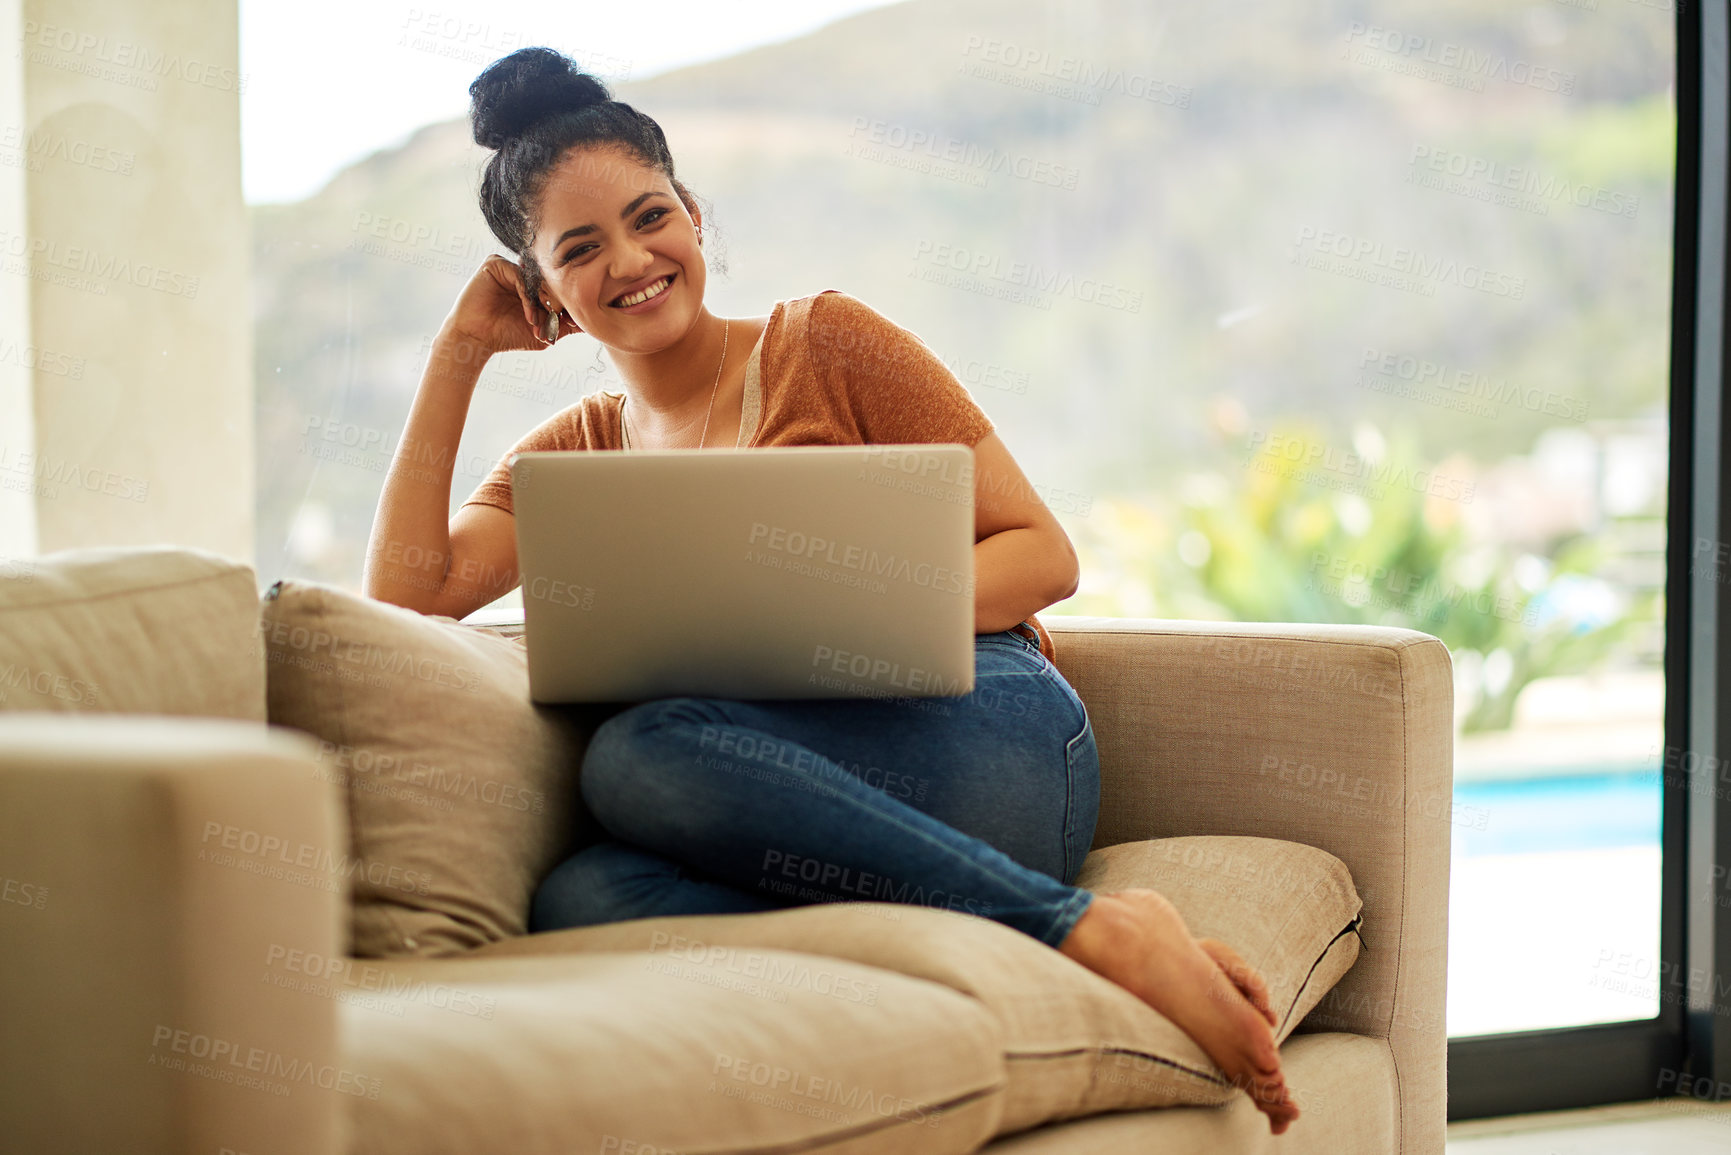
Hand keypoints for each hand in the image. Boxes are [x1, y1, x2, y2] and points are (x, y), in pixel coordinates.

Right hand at [441, 253, 579, 354]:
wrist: (476, 339)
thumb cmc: (507, 336)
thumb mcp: (543, 333)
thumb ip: (565, 325)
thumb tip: (591, 324)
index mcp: (533, 285)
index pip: (556, 286)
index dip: (566, 303)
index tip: (575, 321)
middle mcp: (522, 273)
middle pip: (548, 280)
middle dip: (555, 303)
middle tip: (558, 322)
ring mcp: (509, 267)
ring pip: (535, 278)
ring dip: (541, 302)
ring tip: (537, 323)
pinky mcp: (495, 264)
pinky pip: (519, 275)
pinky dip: (527, 296)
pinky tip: (527, 315)